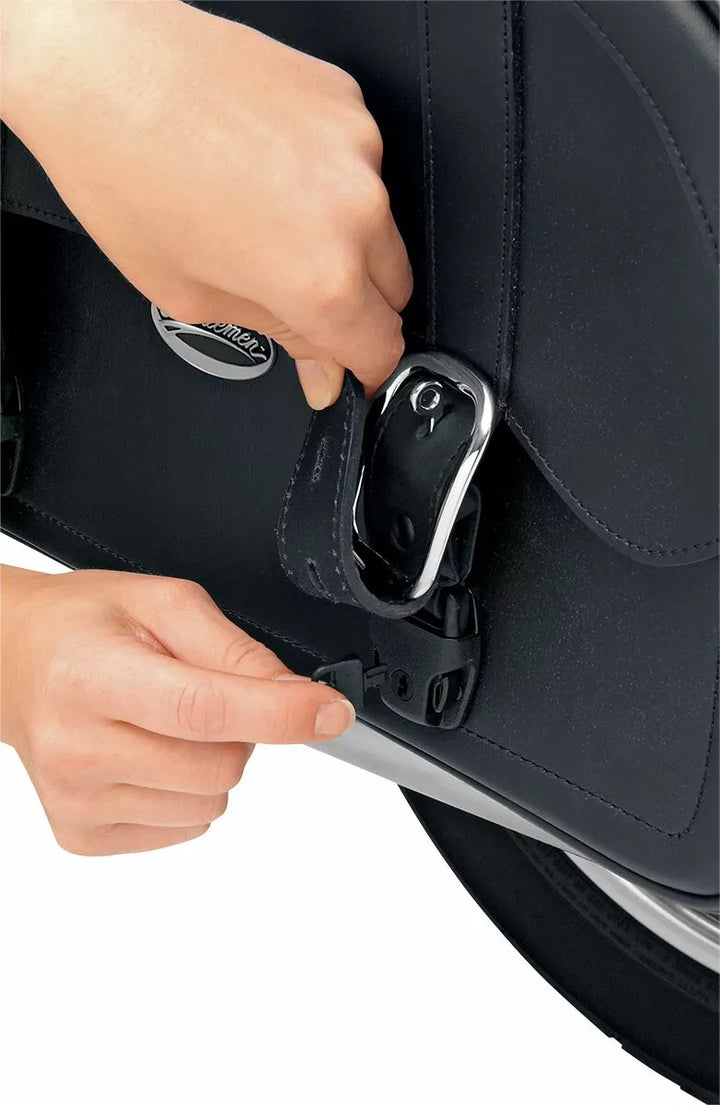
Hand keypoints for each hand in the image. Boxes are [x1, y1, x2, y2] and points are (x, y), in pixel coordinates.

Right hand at [0, 566, 354, 854]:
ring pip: (210, 801)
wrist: (13, 662)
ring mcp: (77, 800)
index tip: (330, 712)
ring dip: (211, 762)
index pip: (204, 709)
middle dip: (239, 729)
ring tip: (164, 721)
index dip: (280, 713)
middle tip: (200, 692)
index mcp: (93, 676)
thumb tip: (294, 694)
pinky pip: (186, 826)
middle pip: (220, 765)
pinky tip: (147, 753)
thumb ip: (234, 649)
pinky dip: (186, 791)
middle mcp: (76, 746)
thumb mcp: (164, 604)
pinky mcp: (82, 834)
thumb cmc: (82, 627)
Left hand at [1, 0, 411, 407]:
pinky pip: (359, 165)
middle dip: (352, 304)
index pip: (382, 346)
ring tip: (262, 215)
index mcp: (319, 274)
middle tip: (289, 291)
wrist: (100, 64)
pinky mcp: (346, 101)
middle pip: (394, 288)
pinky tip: (267, 168)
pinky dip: (327, 178)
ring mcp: (357, 147)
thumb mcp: (192, 293)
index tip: (346, 367)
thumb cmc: (124, 172)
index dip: (361, 367)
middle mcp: (354, 209)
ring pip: (379, 225)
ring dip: (341, 238)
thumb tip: (321, 367)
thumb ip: (280, 335)